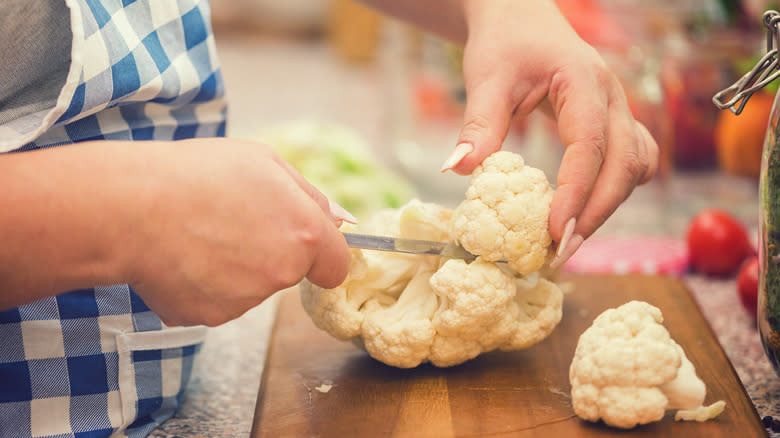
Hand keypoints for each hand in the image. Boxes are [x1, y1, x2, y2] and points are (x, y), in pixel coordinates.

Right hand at [116, 138, 351, 325]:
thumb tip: (344, 222)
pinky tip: (181, 256)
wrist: (130, 207)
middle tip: (230, 220)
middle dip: (271, 252)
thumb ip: (312, 197)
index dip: (321, 253)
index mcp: (304, 234)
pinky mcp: (209, 316)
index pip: (336, 265)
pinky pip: (217, 300)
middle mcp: (281, 274)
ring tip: (198, 233)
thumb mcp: (265, 162)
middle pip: (289, 272)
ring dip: (235, 267)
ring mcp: (244, 300)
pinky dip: (203, 284)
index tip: (303, 245)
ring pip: (251, 287)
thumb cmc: (197, 174)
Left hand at [441, 0, 658, 263]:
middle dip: (596, 213)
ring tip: (569, 238)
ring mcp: (619, 110)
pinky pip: (633, 161)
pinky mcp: (615, 122)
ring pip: (635, 167)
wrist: (521, 17)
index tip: (555, 232)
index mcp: (583, 82)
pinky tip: (584, 210)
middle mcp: (612, 97)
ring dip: (609, 205)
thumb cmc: (504, 42)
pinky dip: (614, 190)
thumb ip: (478, 125)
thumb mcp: (486, 79)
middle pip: (624, 165)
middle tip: (560, 253)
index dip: (576, 193)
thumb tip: (458, 170)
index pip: (589, 146)